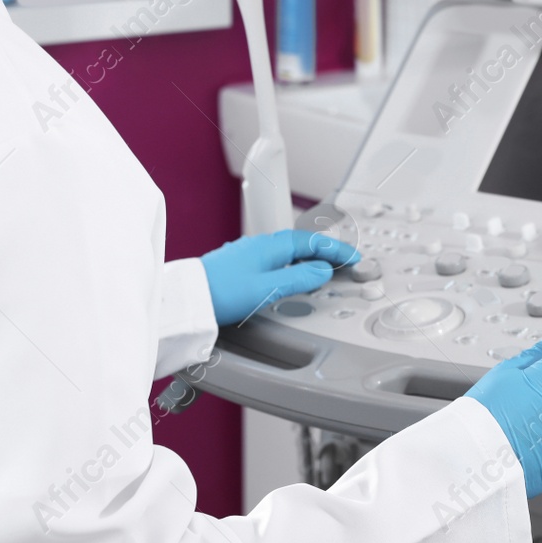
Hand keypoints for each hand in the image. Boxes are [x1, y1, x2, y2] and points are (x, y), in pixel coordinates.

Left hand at [199, 229, 360, 326]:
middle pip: (302, 244)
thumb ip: (299, 280)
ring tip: (325, 271)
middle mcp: (261, 245)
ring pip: (289, 252)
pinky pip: (278, 260)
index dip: (336, 251)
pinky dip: (294, 265)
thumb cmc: (220, 292)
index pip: (313, 243)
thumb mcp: (267, 289)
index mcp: (271, 246)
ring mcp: (250, 254)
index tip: (354, 259)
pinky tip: (293, 277)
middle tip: (345, 263)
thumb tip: (322, 272)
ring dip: (310, 259)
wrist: (186, 299)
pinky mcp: (241, 265)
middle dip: (326, 252)